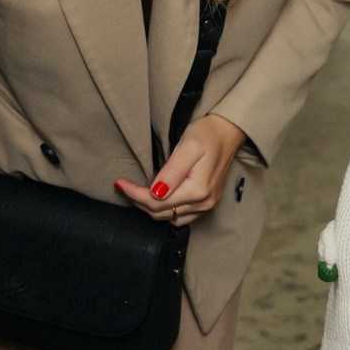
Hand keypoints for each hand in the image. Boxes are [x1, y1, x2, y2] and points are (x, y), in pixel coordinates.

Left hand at [116, 115, 246, 226]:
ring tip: (138, 194)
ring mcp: (207, 205)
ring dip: (151, 209)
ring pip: (170, 218)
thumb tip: (155, 194)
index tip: (120, 183)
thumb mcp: (188, 147)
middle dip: (139, 202)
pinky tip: (158, 200)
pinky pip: (181, 216)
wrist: (228, 131)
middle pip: (162, 213)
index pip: (157, 202)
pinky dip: (166, 211)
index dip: (135, 195)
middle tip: (125, 187)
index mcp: (198, 190)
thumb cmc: (208, 134)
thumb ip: (171, 172)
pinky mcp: (208, 203)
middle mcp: (204, 203)